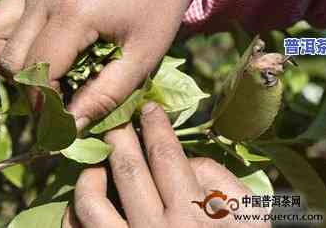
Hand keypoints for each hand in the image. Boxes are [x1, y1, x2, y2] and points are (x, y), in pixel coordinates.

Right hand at [0, 0, 209, 128]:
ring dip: (8, 62)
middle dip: (26, 88)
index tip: (60, 119)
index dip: (44, 105)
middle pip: (8, 58)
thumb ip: (105, 96)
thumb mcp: (143, 58)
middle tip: (53, 99)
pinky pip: (5, 14)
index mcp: (75, 11)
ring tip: (39, 75)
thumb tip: (69, 127)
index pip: (36, 72)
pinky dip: (13, 39)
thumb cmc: (157, 8)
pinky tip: (41, 48)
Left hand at [66, 103, 269, 227]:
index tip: (149, 108)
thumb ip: (222, 184)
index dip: (156, 125)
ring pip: (90, 203)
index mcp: (193, 218)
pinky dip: (74, 214)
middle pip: (127, 168)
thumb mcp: (251, 222)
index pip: (166, 156)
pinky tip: (84, 202)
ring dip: (90, 175)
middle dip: (118, 135)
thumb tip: (188, 159)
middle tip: (116, 121)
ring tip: (96, 165)